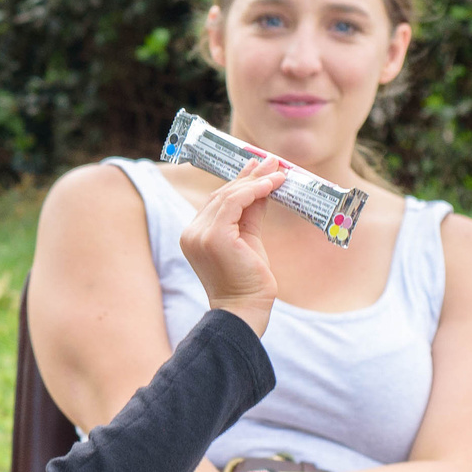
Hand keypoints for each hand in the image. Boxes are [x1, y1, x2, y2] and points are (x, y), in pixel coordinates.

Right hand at [178, 157, 283, 334]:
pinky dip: (254, 190)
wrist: (244, 309)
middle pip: (222, 195)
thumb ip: (252, 213)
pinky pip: (234, 203)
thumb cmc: (248, 281)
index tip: (259, 167)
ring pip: (228, 196)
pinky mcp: (214, 237)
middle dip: (249, 176)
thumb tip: (264, 186)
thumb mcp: (250, 240)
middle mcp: (192, 233)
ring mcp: (200, 234)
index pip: (217, 201)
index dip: (239, 182)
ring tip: (279, 171)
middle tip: (272, 162)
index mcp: (195, 235)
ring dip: (256, 181)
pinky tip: (272, 184)